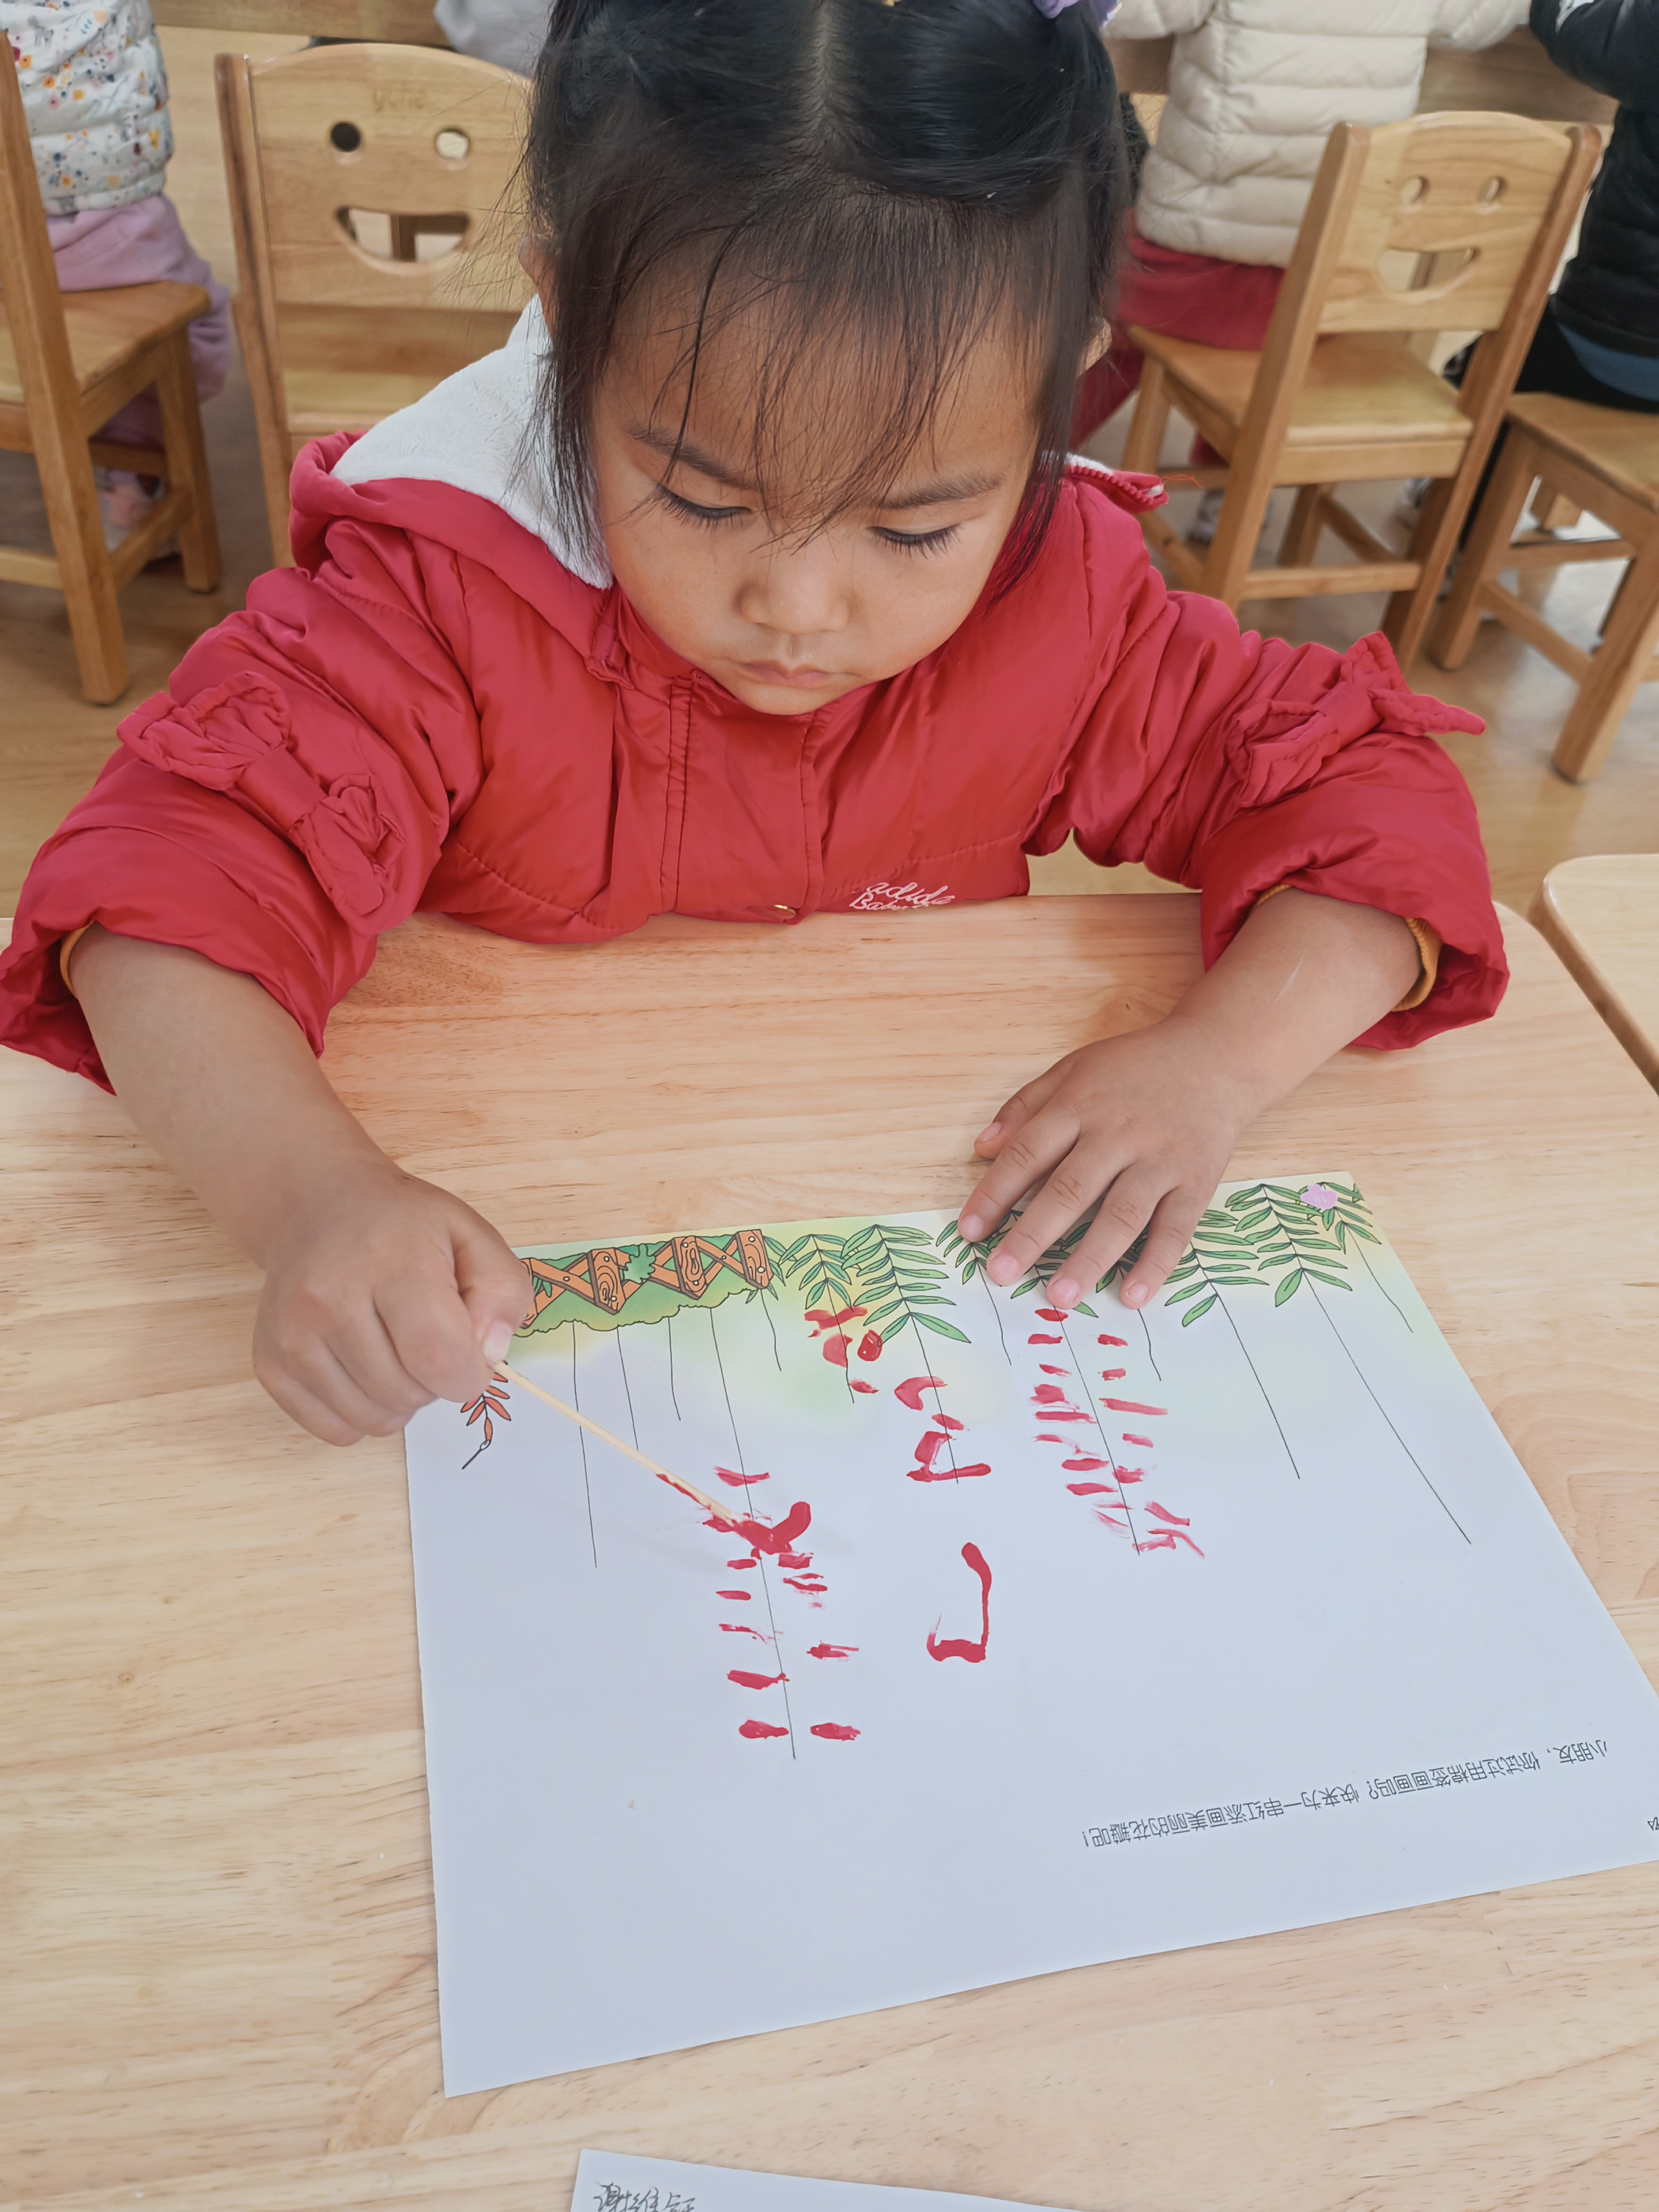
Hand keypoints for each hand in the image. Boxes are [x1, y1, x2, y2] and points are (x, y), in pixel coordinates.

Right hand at [252, 1156, 530, 1444]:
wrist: (317, 1206)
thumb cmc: (403, 1226)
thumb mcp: (472, 1234)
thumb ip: (502, 1293)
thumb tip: (488, 1355)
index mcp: (390, 1262)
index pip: (439, 1357)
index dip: (471, 1373)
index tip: (471, 1353)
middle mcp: (328, 1299)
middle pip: (408, 1394)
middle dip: (435, 1381)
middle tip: (427, 1338)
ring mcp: (291, 1335)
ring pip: (374, 1420)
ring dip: (401, 1400)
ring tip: (396, 1350)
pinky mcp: (269, 1364)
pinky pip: (336, 1429)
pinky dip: (362, 1412)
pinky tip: (364, 1367)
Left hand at [957, 1015, 1250, 1313]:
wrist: (1217, 1056)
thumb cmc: (1135, 1068)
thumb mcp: (1074, 1069)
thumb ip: (1025, 1106)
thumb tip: (981, 1148)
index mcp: (1081, 1105)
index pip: (1028, 1153)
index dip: (996, 1193)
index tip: (969, 1232)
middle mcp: (1119, 1134)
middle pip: (1070, 1189)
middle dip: (1032, 1234)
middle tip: (1002, 1273)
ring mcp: (1160, 1160)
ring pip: (1121, 1214)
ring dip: (1090, 1258)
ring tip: (1060, 1296)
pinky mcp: (1196, 1181)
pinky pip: (1175, 1228)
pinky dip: (1155, 1263)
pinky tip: (1133, 1296)